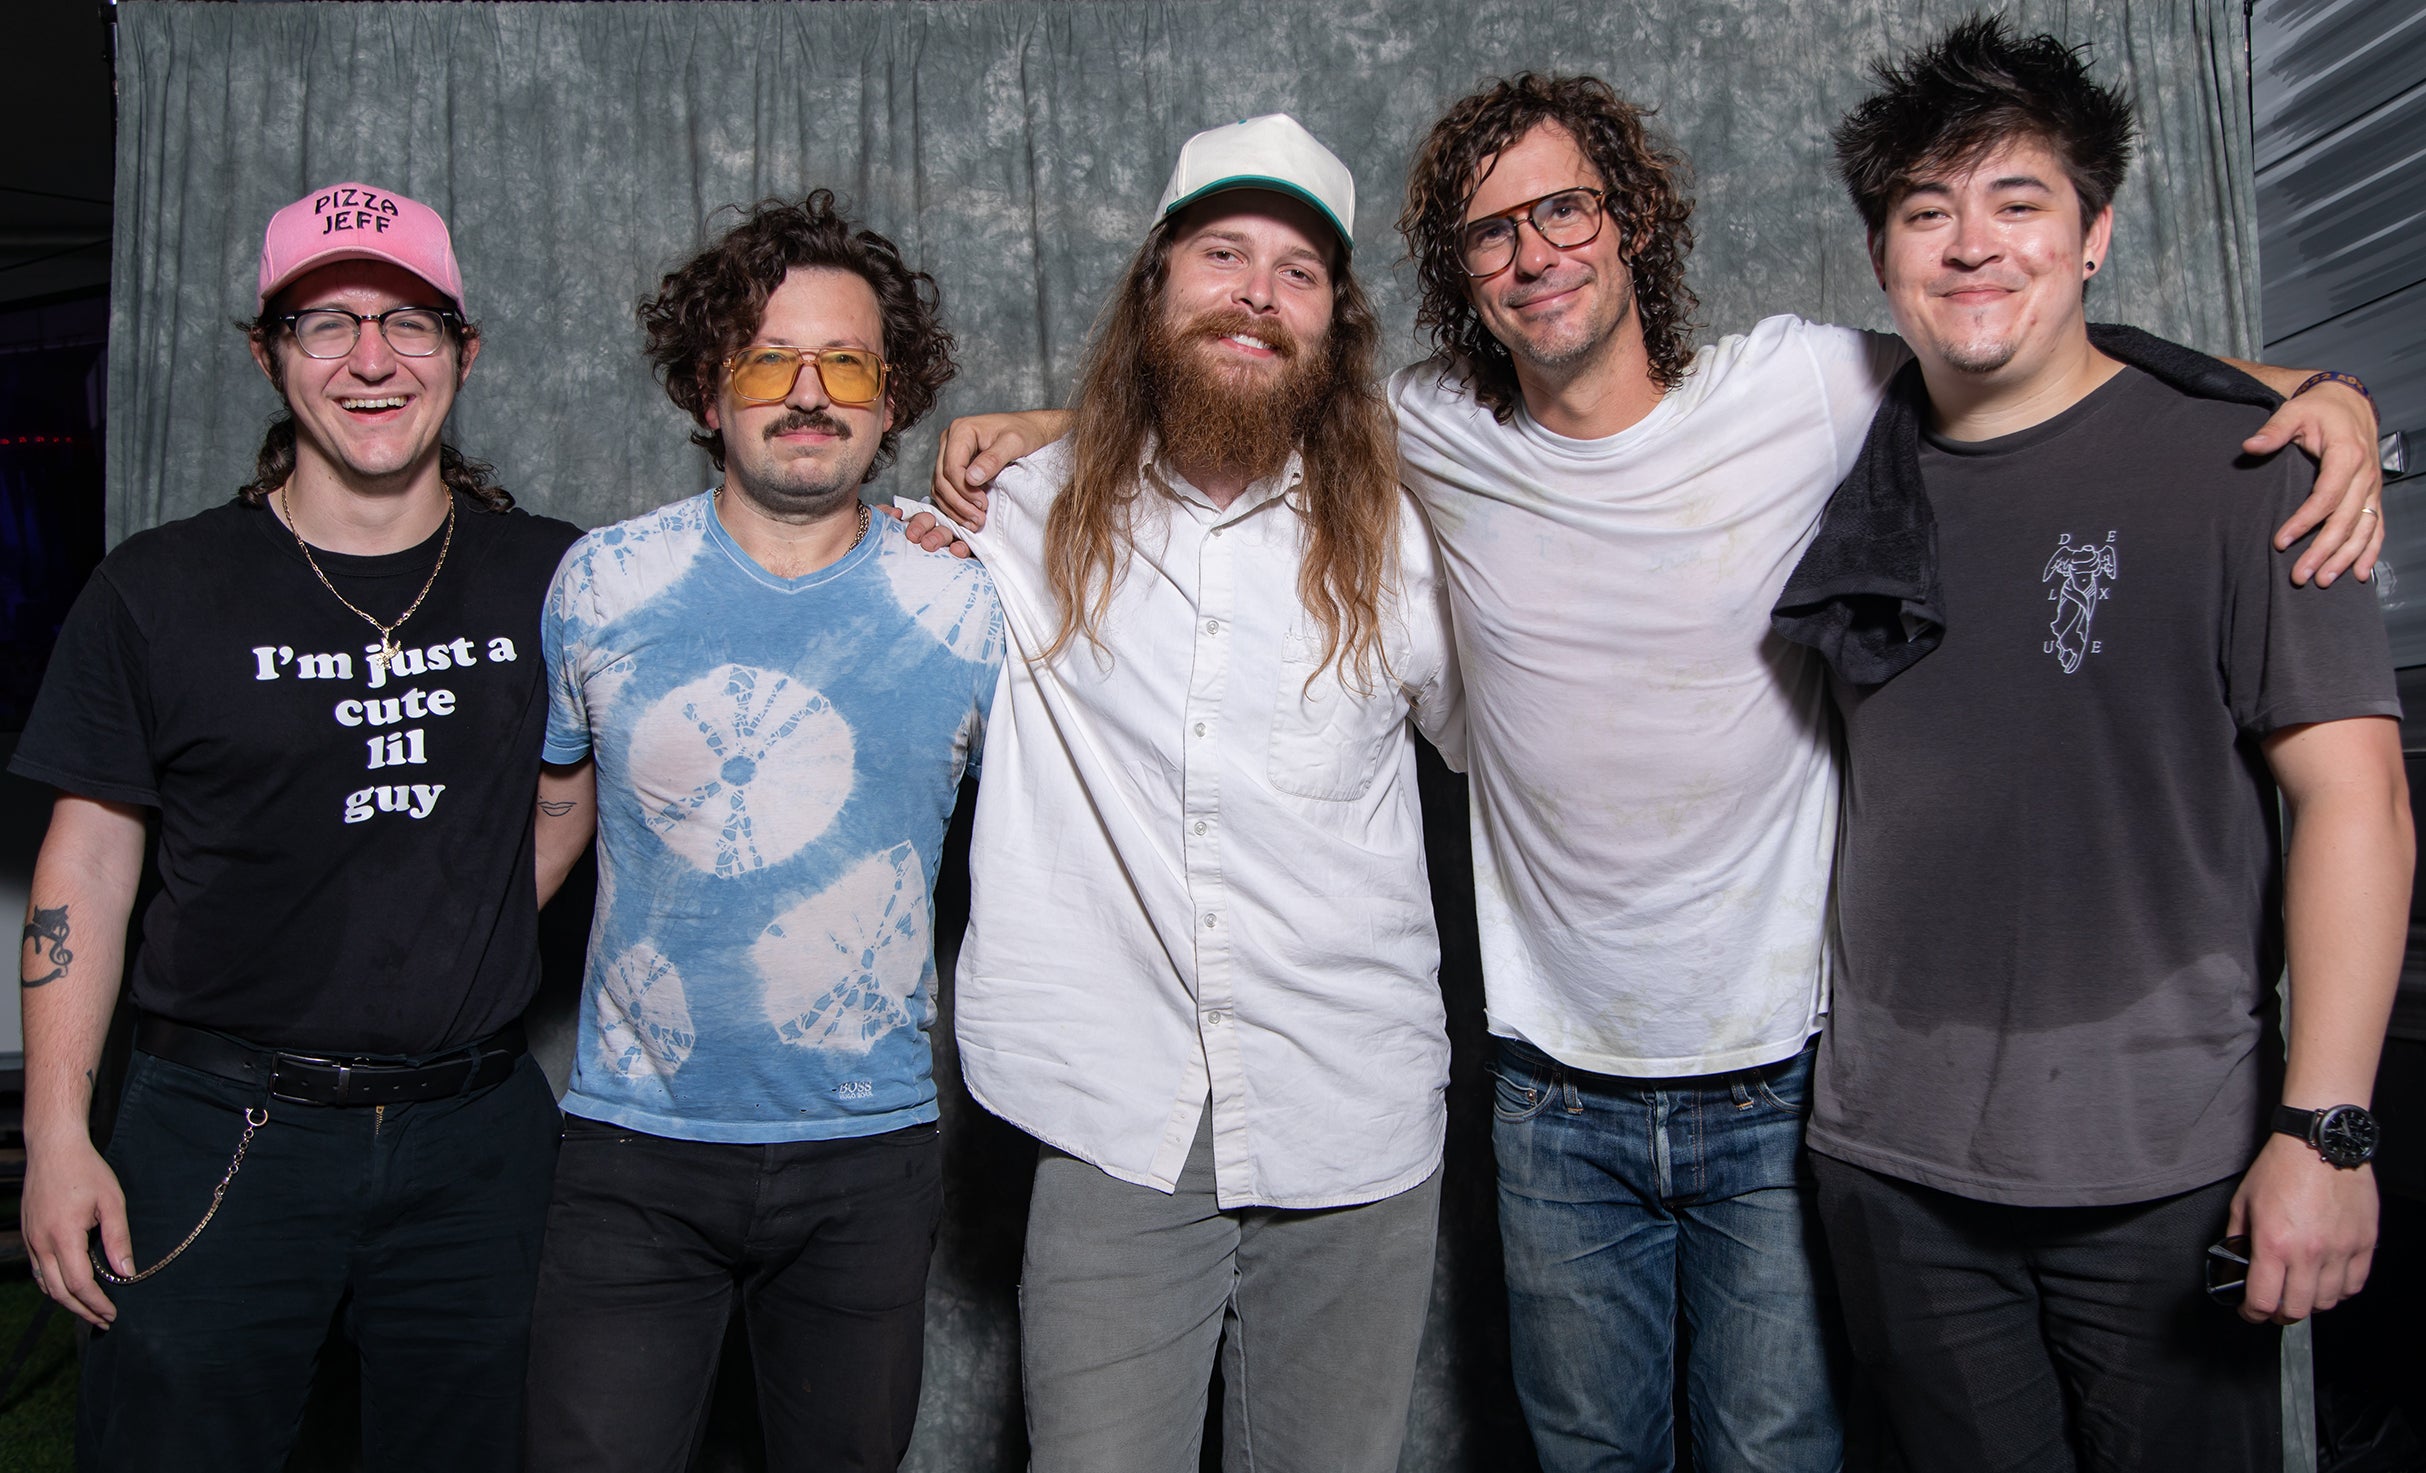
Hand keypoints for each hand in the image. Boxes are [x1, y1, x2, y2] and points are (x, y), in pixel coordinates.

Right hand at [21, 1135, 129, 1326]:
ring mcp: (31, 1240)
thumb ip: (118, 1239)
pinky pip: (39, 1270)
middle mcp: (41, 1243)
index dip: (95, 1303)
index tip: (112, 1314)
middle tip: (103, 1320)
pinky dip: (53, 1285)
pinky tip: (70, 1288)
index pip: (78, 1284)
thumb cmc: (87, 1171)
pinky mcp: (28, 1234)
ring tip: (90, 1310)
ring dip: (66, 1301)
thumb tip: (127, 1272)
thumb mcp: (112, 1202)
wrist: (53, 1149)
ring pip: (45, 1284)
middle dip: (82, 1310)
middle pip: (58, 1292)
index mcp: (63, 1236)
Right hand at [928, 410, 1067, 528]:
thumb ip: (993, 459)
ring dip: (954, 508)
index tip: (983, 504)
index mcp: (961, 430)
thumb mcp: (1014, 443)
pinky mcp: (952, 464)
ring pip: (939, 486)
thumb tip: (971, 478)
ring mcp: (948, 453)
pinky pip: (944, 489)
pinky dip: (953, 505)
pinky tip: (967, 516)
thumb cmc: (1023, 432)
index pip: (952, 467)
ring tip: (974, 522)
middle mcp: (949, 440)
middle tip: (978, 519)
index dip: (965, 490)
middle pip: (942, 478)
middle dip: (959, 503)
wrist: (1029, 428)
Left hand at [2228, 1133, 2377, 1323]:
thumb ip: (2237, 1236)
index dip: (2252, 1313)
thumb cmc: (2281, 1167)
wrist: (2319, 1144)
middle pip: (2296, 1310)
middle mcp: (2309, 1253)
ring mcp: (2340, 1250)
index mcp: (2274, 1244)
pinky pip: (2353, 1285)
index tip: (2249, 1311)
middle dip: (2279, 1314)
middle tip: (2273, 1307)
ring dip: (2309, 1304)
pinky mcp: (2362, 1244)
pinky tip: (2326, 1282)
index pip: (2263, 1301)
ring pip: (2326, 1302)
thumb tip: (2234, 1261)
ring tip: (2299, 1292)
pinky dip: (2338, 1291)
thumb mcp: (2243, 1201)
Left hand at [2249, 380, 2383, 586]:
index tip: (2281, 541)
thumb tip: (2250, 446)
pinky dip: (2370, 551)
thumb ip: (2274, 431)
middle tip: (2301, 575)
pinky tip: (2359, 573)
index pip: (2328, 496)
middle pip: (2346, 520)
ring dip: (2346, 557)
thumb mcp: (2294, 412)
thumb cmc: (2318, 409)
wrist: (2348, 401)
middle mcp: (2365, 474)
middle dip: (2324, 550)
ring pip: (2364, 529)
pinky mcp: (2374, 494)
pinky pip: (2377, 526)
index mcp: (2347, 455)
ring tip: (2324, 580)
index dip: (2305, 521)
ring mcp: (2373, 487)